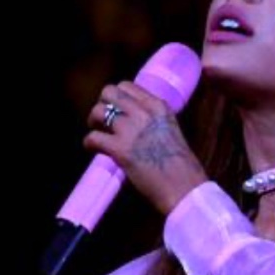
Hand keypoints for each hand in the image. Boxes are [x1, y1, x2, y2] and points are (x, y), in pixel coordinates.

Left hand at [84, 80, 207, 214]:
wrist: (185, 188)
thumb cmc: (182, 167)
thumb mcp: (172, 132)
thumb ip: (153, 122)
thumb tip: (134, 123)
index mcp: (159, 107)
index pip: (128, 86)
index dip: (117, 99)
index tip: (117, 111)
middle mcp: (144, 112)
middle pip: (109, 92)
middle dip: (103, 105)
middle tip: (104, 122)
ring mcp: (131, 129)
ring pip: (98, 111)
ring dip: (94, 123)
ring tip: (99, 135)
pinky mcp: (120, 149)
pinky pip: (93, 137)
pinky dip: (90, 144)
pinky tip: (95, 150)